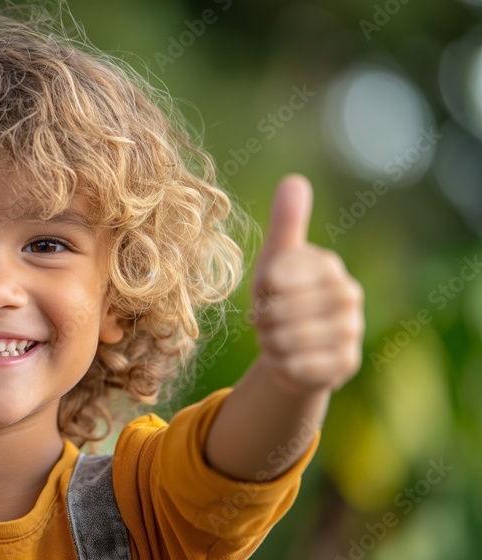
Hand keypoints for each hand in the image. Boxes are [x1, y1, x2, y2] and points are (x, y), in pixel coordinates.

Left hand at [250, 174, 364, 394]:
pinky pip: (301, 366)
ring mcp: (351, 331)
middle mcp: (348, 295)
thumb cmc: (281, 299)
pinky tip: (287, 359)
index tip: (267, 292)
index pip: (282, 275)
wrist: (291, 350)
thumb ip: (286, 224)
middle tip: (266, 321)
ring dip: (271, 342)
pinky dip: (283, 365)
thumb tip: (295, 179)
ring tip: (274, 338)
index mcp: (328, 266)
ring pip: (291, 339)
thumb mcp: (275, 261)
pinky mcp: (346, 363)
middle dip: (265, 319)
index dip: (264, 288)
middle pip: (285, 310)